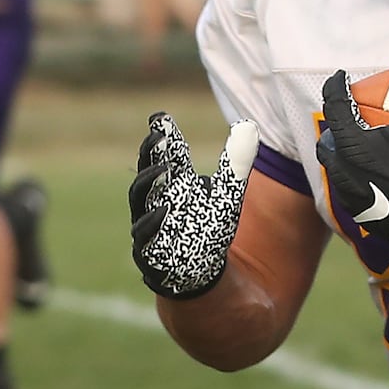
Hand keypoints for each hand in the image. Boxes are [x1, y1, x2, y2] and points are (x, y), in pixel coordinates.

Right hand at [129, 112, 258, 298]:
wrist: (202, 270)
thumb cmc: (210, 228)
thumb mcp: (228, 194)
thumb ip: (236, 164)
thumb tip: (248, 127)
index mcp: (172, 185)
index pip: (163, 156)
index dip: (161, 138)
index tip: (161, 117)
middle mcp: (155, 200)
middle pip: (147, 172)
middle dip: (150, 155)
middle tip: (158, 137)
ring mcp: (148, 223)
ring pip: (140, 200)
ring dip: (148, 183)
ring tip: (162, 168)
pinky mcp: (148, 249)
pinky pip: (144, 234)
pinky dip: (152, 221)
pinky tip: (163, 210)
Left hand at [316, 61, 388, 249]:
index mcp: (350, 144)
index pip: (335, 107)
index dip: (336, 89)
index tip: (339, 78)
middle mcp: (341, 169)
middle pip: (328, 144)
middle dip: (333, 132)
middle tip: (345, 123)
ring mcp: (349, 194)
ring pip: (337, 171)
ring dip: (344, 159)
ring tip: (358, 153)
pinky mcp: (361, 213)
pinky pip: (352, 193)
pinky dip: (359, 182)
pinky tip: (373, 181)